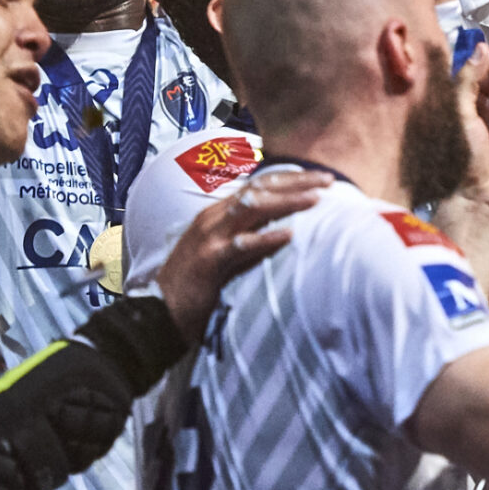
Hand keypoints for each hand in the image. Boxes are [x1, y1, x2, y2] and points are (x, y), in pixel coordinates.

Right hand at [153, 168, 330, 339]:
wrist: (160, 311)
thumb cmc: (196, 283)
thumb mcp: (223, 251)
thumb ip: (248, 235)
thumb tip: (286, 227)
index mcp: (217, 213)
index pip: (258, 185)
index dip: (290, 178)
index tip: (320, 178)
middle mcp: (213, 218)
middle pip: (258, 190)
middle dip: (295, 183)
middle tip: (328, 181)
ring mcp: (209, 238)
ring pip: (251, 209)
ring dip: (286, 202)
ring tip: (316, 199)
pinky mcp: (209, 262)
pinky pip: (240, 246)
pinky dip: (265, 239)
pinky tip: (289, 235)